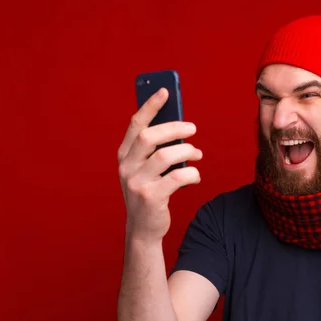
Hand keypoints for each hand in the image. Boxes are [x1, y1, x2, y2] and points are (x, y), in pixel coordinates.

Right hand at [117, 88, 202, 241]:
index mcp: (124, 156)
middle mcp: (126, 167)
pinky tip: (196, 176)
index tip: (165, 90)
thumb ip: (155, 150)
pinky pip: (178, 178)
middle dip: (175, 128)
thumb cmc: (149, 192)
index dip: (150, 106)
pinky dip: (192, 174)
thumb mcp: (146, 169)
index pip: (135, 125)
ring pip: (167, 156)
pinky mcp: (150, 197)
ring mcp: (136, 183)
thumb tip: (180, 128)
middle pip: (150, 137)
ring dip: (188, 152)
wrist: (143, 229)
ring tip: (197, 154)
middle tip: (192, 128)